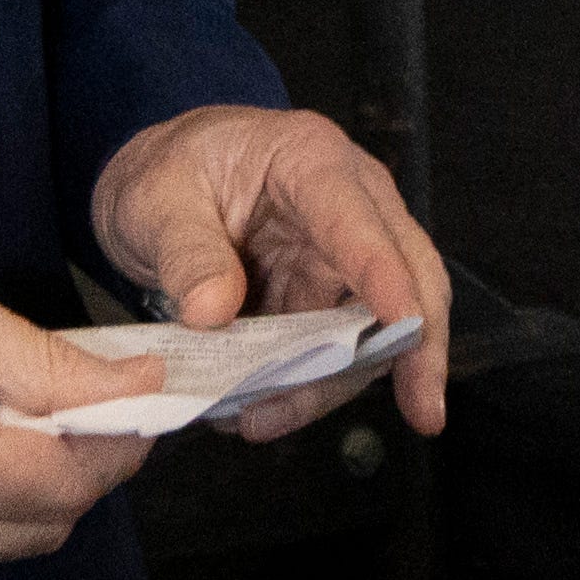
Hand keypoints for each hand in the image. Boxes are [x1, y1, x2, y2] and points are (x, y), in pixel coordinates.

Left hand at [89, 104, 453, 442]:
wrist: (155, 186)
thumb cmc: (166, 172)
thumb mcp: (156, 202)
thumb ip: (185, 252)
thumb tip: (212, 313)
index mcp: (312, 160)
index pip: (361, 220)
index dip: (385, 273)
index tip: (402, 323)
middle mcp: (351, 204)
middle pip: (410, 274)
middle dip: (417, 346)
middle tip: (423, 414)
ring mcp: (345, 256)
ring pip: (376, 328)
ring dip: (334, 383)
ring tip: (265, 419)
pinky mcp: (328, 298)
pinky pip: (338, 351)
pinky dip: (309, 387)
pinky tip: (266, 411)